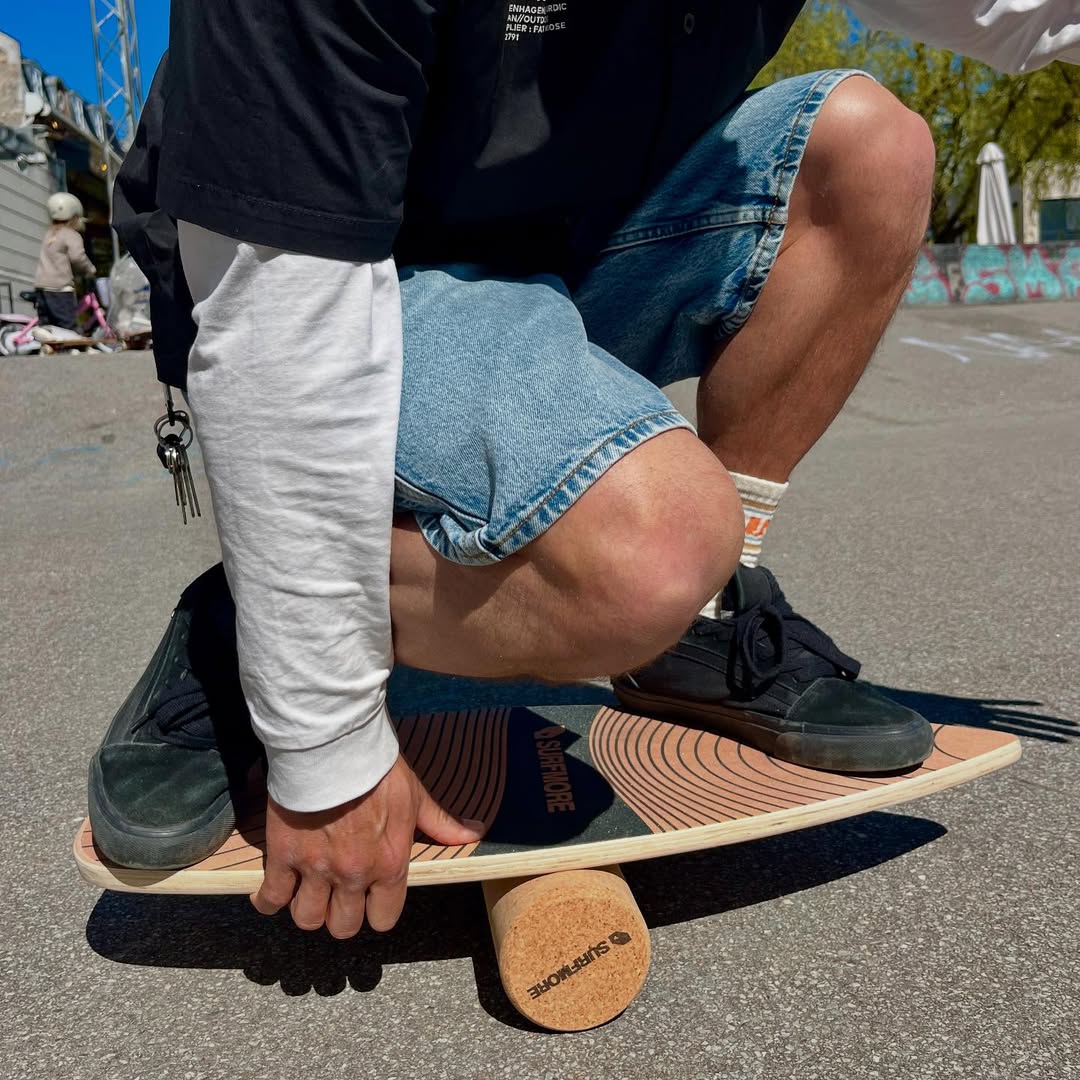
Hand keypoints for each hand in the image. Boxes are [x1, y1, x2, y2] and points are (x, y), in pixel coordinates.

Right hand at [251, 754, 484, 936]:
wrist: (335, 745)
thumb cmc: (378, 768)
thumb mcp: (415, 795)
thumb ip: (440, 822)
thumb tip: (473, 833)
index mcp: (390, 864)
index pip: (383, 919)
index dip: (375, 912)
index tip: (368, 900)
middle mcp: (354, 875)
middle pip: (343, 927)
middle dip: (340, 917)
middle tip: (336, 898)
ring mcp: (316, 869)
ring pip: (308, 919)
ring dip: (307, 910)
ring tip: (307, 894)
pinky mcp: (284, 856)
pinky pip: (272, 898)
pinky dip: (268, 900)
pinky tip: (272, 893)